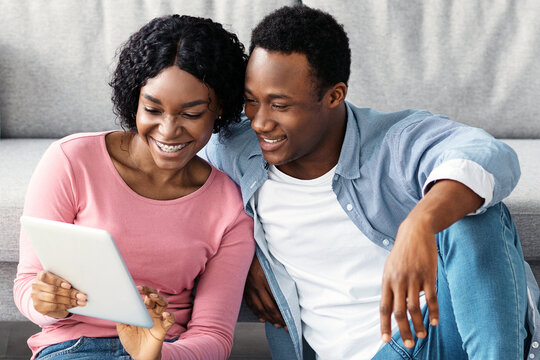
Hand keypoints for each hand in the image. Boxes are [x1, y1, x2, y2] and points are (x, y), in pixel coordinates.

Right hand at [31, 270, 86, 318]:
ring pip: (54, 299)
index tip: (69, 286)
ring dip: (70, 301)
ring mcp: (36, 297)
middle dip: (70, 293)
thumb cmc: (55, 284)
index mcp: (40, 276)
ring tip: (80, 301)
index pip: (47, 277)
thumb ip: (64, 279)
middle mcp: (36, 285)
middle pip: (53, 290)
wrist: (43, 295)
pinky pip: (54, 307)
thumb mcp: (58, 279)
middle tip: (82, 296)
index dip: (58, 281)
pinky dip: (66, 306)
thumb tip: (80, 281)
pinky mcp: (39, 307)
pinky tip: (73, 305)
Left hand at [117, 286, 174, 359]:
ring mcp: (158, 319)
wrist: (139, 355)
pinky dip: (170, 316)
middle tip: (142, 289)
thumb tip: (119, 305)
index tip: (135, 288)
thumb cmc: (131, 340)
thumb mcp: (123, 328)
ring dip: (160, 298)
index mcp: (143, 310)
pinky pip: (171, 320)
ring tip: (153, 296)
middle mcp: (152, 312)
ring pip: (164, 303)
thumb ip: (122, 317)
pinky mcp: (163, 329)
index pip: (145, 295)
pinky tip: (164, 315)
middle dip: (150, 290)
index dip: (142, 290)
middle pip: (155, 296)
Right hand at [243, 256, 286, 330]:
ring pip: (259, 309)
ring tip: (276, 324)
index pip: (276, 300)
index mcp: (264, 278)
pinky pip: (251, 305)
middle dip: (278, 319)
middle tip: (284, 326)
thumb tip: (289, 290)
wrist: (242, 251)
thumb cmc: (260, 256)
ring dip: (268, 318)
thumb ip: (279, 277)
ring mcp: (248, 289)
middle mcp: (256, 285)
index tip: (289, 319)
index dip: (283, 312)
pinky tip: (262, 318)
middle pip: (268, 307)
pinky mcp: (243, 290)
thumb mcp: (272, 264)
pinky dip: (257, 313)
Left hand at [379, 216, 438, 347]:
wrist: (415, 231)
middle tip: (409, 343)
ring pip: (414, 307)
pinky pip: (431, 297)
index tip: (386, 339)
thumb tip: (393, 308)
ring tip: (422, 335)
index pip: (383, 307)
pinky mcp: (428, 275)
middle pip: (398, 311)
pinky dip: (433, 311)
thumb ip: (391, 287)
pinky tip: (435, 322)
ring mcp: (414, 278)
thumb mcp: (391, 268)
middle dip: (403, 330)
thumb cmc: (402, 252)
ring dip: (418, 324)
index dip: (385, 325)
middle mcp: (398, 281)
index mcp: (387, 280)